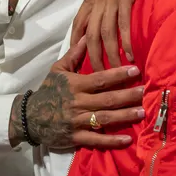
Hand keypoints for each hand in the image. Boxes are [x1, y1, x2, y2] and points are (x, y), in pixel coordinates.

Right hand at [9, 38, 144, 148]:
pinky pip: (96, 140)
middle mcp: (78, 102)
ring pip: (105, 118)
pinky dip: (112, 140)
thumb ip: (74, 54)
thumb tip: (87, 36)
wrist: (29, 117)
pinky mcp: (76, 138)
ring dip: (125, 115)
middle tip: (145, 91)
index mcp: (75, 85)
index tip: (135, 70)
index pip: (100, 78)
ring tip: (142, 111)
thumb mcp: (58, 69)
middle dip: (128, 95)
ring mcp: (77, 121)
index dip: (118, 74)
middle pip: (107, 99)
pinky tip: (127, 139)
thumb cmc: (48, 90)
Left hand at [71, 0, 174, 70]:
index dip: (75, 43)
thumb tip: (112, 6)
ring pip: (104, 33)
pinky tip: (131, 56)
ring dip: (110, 56)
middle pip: (89, 34)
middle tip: (100, 78)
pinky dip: (126, 42)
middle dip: (93, 58)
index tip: (77, 60)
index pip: (79, 23)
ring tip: (116, 73)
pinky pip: (123, 23)